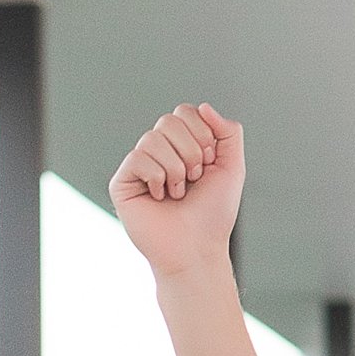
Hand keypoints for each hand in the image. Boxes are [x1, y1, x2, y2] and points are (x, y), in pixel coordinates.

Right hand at [108, 102, 243, 279]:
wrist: (198, 248)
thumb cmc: (214, 214)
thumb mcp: (232, 168)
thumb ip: (228, 133)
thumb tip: (204, 106)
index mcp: (182, 145)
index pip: (184, 112)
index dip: (202, 134)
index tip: (209, 162)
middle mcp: (158, 152)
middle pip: (168, 121)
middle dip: (191, 152)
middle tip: (194, 179)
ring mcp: (138, 166)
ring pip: (153, 139)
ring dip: (176, 170)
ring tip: (178, 192)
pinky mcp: (122, 181)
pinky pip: (138, 158)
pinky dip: (157, 178)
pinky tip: (159, 197)